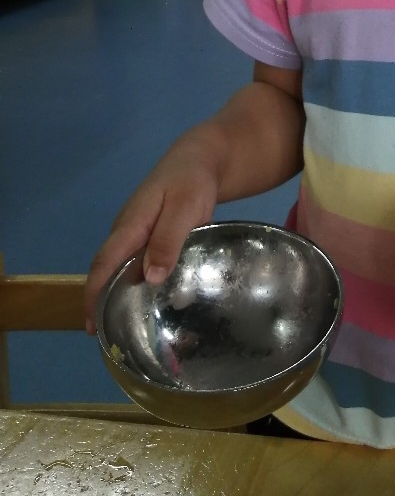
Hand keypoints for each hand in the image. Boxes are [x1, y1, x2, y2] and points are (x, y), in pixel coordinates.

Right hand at [84, 147, 218, 334]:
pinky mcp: (150, 234)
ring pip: (123, 267)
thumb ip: (168, 240)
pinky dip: (136, 282)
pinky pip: (138, 262)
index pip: (104, 264)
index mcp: (131, 225)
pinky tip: (149, 300)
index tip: (92, 325)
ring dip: (118, 293)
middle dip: (101, 301)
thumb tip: (149, 279)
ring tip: (125, 326)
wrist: (201, 158)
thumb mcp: (185, 208)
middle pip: (107, 269)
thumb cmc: (192, 182)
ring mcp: (138, 232)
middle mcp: (128, 231)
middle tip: (108, 337)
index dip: (93, 294)